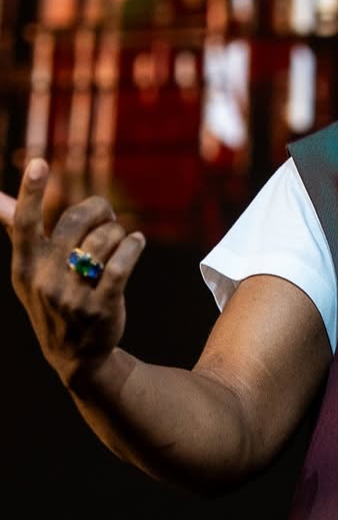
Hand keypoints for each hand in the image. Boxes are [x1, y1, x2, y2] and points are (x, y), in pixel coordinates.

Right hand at [1, 158, 146, 386]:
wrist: (77, 357)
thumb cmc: (53, 299)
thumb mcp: (29, 271)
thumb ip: (17, 232)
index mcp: (24, 266)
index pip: (25, 224)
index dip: (31, 192)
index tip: (39, 163)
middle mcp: (44, 280)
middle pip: (76, 222)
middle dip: (99, 211)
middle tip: (107, 217)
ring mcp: (72, 296)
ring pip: (103, 241)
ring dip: (118, 232)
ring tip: (122, 238)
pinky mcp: (102, 307)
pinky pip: (121, 265)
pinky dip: (133, 246)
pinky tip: (137, 242)